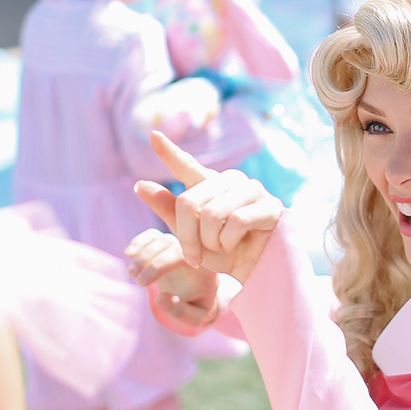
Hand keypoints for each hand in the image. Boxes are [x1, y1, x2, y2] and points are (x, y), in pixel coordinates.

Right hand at [125, 230, 220, 334]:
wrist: (197, 300)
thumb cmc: (197, 309)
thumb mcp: (194, 318)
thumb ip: (180, 312)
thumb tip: (160, 300)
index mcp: (206, 267)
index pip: (190, 256)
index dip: (166, 263)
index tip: (149, 282)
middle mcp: (194, 252)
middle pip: (173, 247)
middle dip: (153, 263)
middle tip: (139, 283)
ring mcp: (179, 247)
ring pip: (161, 240)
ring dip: (143, 255)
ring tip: (131, 275)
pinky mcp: (166, 247)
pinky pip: (154, 236)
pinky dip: (141, 241)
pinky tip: (129, 253)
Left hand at [135, 132, 283, 283]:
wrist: (257, 273)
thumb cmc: (225, 254)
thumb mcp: (190, 236)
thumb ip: (168, 210)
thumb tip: (139, 185)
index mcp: (210, 185)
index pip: (186, 166)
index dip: (169, 152)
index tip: (153, 136)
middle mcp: (230, 181)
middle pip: (189, 202)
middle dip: (187, 237)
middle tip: (195, 256)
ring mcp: (252, 190)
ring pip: (211, 214)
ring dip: (211, 242)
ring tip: (222, 248)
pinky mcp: (270, 205)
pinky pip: (236, 222)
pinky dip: (228, 242)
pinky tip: (236, 246)